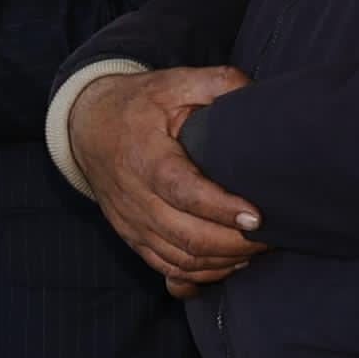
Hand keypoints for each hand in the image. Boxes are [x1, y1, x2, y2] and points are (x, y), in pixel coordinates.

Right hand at [68, 65, 267, 294]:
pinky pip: (166, 268)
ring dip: (223, 262)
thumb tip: (258, 97)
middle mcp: (135, 197)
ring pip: (180, 259)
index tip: (258, 216)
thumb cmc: (139, 104)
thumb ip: (219, 84)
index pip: (183, 192)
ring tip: (256, 250)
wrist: (86, 126)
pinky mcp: (132, 236)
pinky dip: (200, 275)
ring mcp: (131, 222)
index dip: (221, 209)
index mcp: (146, 157)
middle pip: (187, 236)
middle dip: (235, 244)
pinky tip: (228, 264)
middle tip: (272, 236)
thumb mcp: (175, 82)